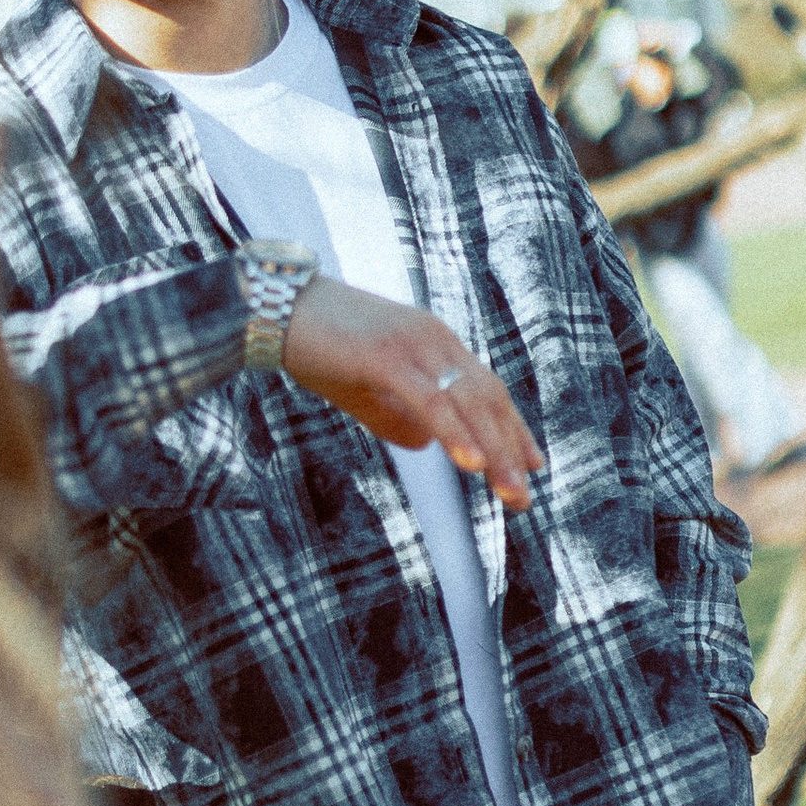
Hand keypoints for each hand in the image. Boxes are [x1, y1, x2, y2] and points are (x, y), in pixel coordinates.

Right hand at [278, 275, 543, 508]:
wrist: (273, 306)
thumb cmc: (315, 346)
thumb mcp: (363, 387)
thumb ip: (396, 416)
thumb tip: (426, 445)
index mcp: (434, 342)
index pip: (486, 389)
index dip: (511, 427)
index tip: (533, 464)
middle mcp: (434, 339)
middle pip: (487, 399)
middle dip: (511, 450)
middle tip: (522, 499)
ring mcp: (413, 345)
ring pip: (468, 403)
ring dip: (494, 452)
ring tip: (510, 493)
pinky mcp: (387, 357)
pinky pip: (431, 401)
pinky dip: (456, 433)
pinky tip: (473, 465)